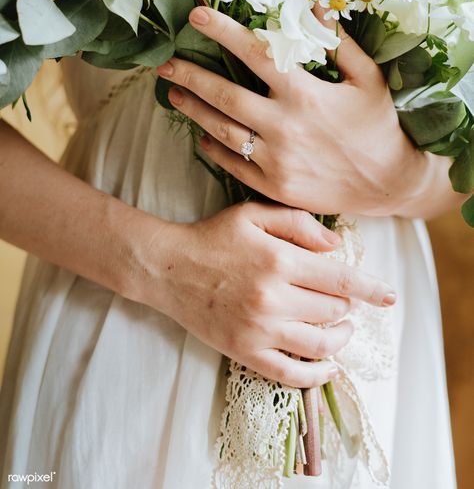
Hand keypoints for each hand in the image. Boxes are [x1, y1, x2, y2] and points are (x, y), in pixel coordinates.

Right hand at [134, 202, 395, 387]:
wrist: (168, 268)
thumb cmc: (213, 237)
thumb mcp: (253, 214)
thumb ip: (298, 223)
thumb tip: (336, 247)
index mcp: (278, 260)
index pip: (340, 280)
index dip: (370, 289)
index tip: (390, 296)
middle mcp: (273, 298)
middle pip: (333, 311)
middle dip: (346, 306)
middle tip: (343, 300)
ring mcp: (260, 330)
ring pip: (320, 344)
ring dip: (340, 337)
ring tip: (343, 329)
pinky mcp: (245, 352)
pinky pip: (291, 375)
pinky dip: (317, 374)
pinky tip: (329, 366)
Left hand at [156, 6, 426, 216]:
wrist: (388, 184)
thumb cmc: (378, 126)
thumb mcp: (367, 79)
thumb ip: (339, 42)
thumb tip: (314, 5)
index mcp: (305, 94)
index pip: (255, 53)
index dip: (223, 31)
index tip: (196, 15)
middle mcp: (283, 126)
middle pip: (224, 95)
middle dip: (189, 75)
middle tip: (164, 63)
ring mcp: (275, 159)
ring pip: (221, 130)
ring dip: (193, 110)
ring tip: (173, 94)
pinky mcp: (272, 185)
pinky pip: (232, 164)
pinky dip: (212, 148)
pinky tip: (201, 135)